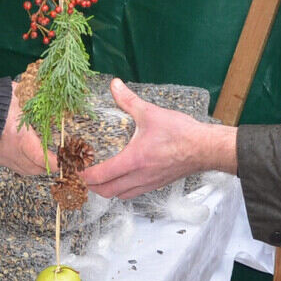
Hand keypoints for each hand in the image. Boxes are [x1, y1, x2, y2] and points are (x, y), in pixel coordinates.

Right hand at [0, 83, 54, 174]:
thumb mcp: (16, 95)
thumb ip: (33, 97)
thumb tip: (48, 94)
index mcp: (20, 137)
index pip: (43, 158)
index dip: (57, 162)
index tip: (66, 161)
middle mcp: (10, 152)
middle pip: (35, 168)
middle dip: (49, 166)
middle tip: (60, 158)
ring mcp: (0, 156)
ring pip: (24, 169)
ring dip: (37, 165)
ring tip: (46, 157)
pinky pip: (12, 165)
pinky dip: (23, 162)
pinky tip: (27, 153)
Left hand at [80, 78, 237, 198]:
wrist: (204, 148)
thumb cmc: (180, 133)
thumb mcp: (150, 112)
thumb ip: (128, 100)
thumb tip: (115, 85)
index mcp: (133, 160)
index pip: (102, 175)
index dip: (85, 175)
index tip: (76, 170)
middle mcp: (139, 176)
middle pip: (107, 191)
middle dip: (91, 186)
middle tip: (83, 175)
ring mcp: (148, 183)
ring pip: (120, 195)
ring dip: (106, 190)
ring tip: (99, 178)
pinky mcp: (157, 184)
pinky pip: (133, 194)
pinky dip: (122, 190)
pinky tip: (122, 178)